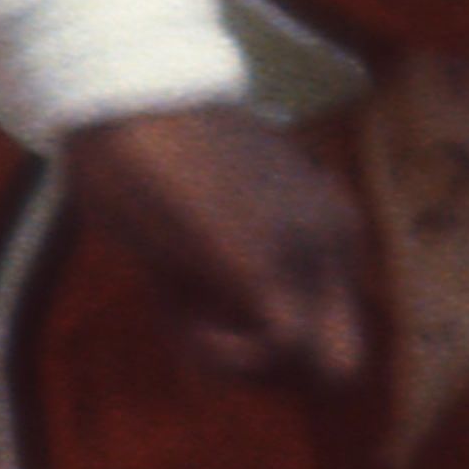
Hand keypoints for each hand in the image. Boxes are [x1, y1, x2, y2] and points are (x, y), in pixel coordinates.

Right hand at [58, 103, 369, 393]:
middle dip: (274, 372)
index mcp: (331, 225)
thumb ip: (241, 274)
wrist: (126, 95)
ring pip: (319, 366)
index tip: (210, 307)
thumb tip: (229, 342)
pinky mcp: (268, 264)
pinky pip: (277, 349)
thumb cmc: (155, 153)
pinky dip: (224, 356)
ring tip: (180, 309)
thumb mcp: (217, 223)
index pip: (334, 327)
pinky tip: (176, 312)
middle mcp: (338, 237)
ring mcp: (310, 250)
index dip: (270, 341)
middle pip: (342, 359)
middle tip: (203, 335)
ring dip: (244, 362)